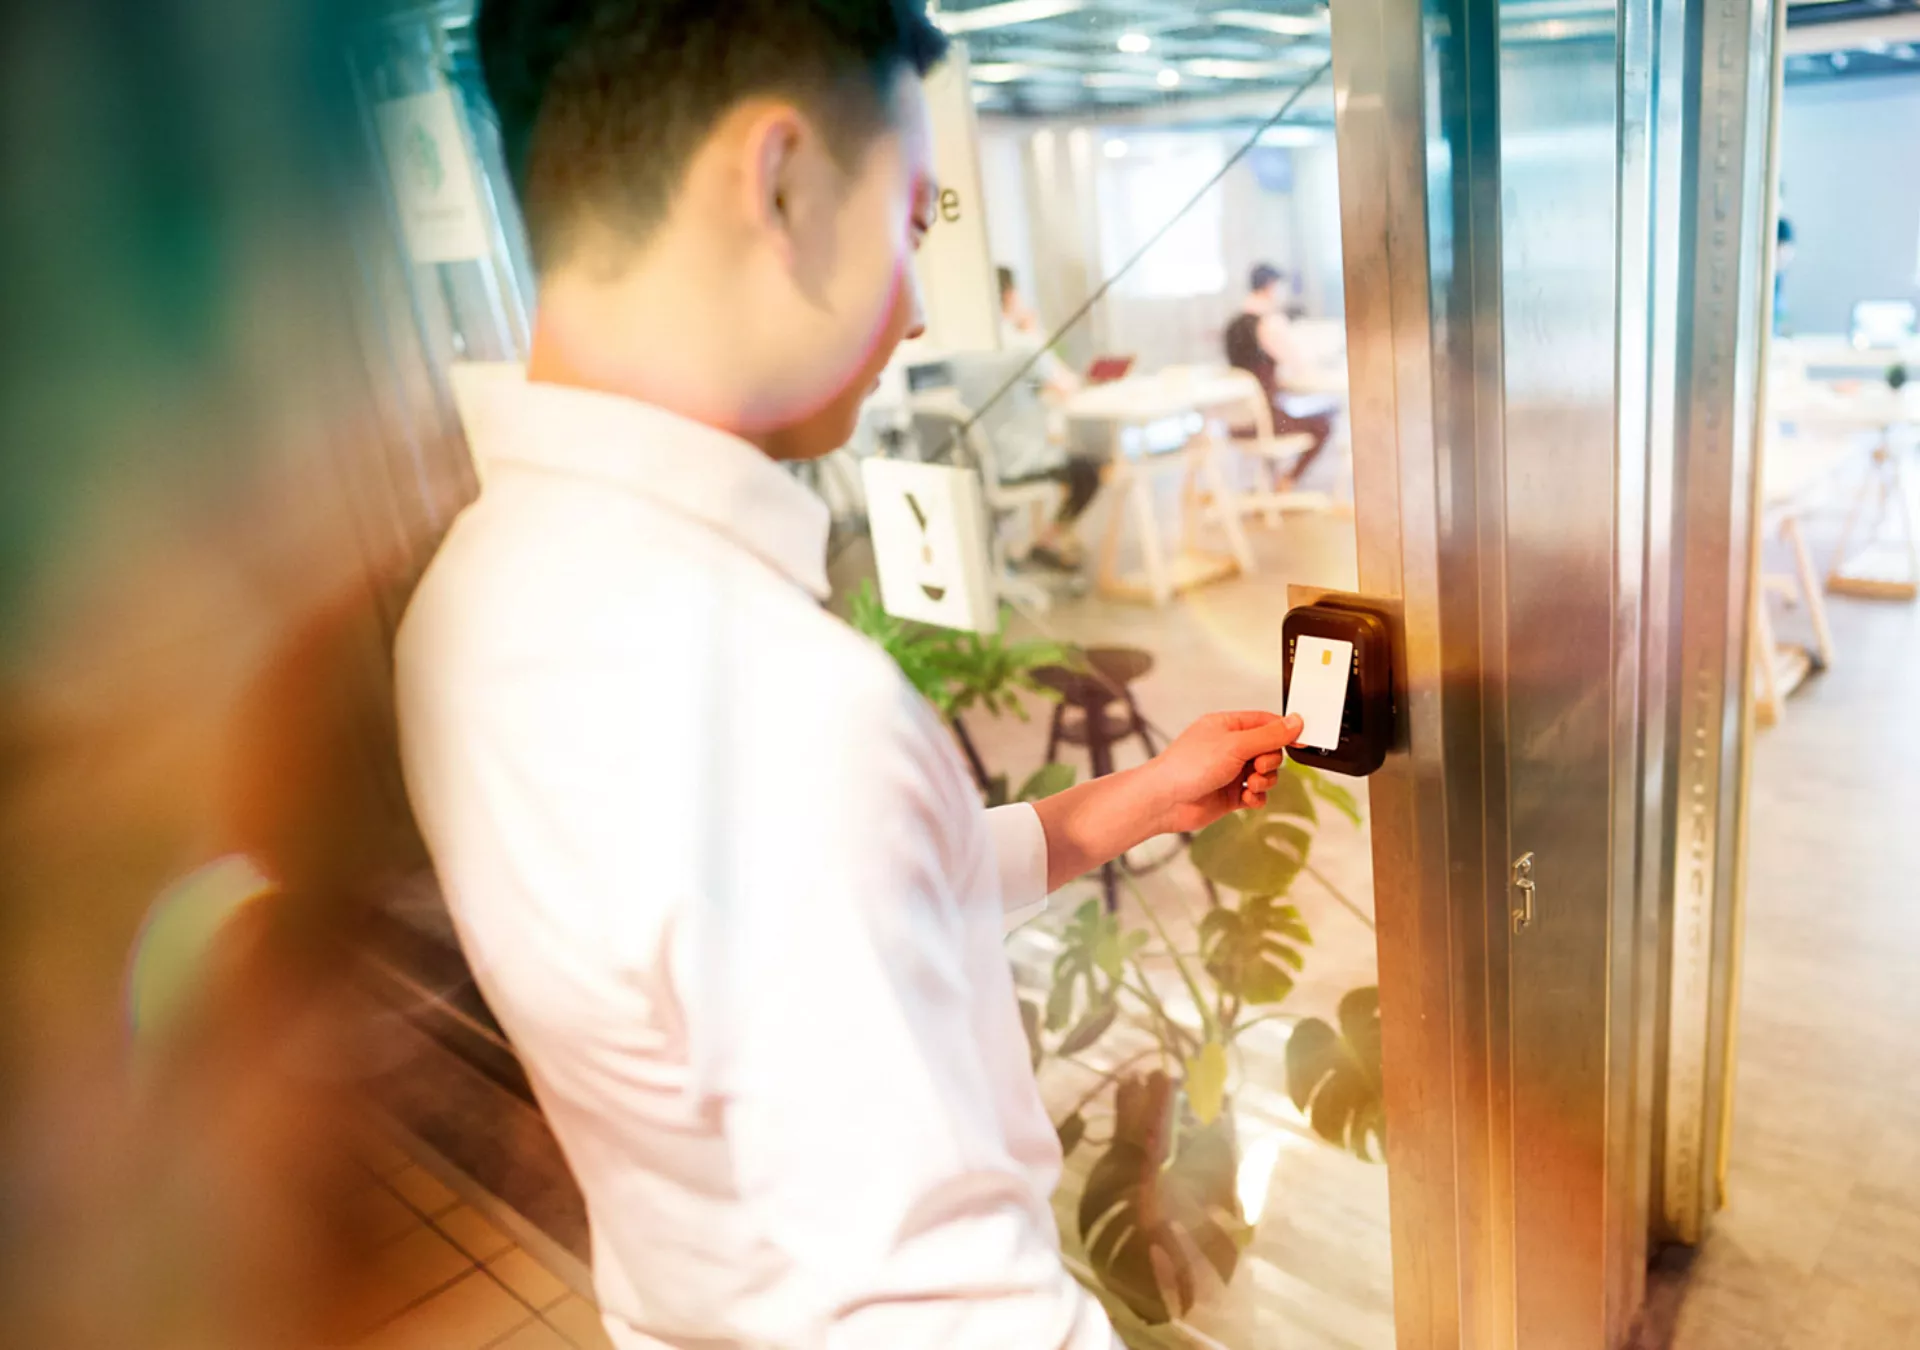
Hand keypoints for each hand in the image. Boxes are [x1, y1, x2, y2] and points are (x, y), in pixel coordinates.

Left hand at [1145, 711, 1303, 835]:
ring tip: (1250, 784)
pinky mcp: (1230, 794)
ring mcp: (1230, 771)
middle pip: (1270, 749)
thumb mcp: (1235, 745)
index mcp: (1227, 726)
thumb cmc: (1189, 766)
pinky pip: (1257, 794)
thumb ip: (1269, 735)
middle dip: (1270, 760)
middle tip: (1256, 766)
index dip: (1285, 731)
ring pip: (1266, 773)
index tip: (1301, 741)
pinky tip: (1246, 798)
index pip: (1266, 722)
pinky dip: (1257, 797)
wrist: (1165, 801)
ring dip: (1265, 780)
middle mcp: (1230, 747)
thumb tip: (1296, 721)